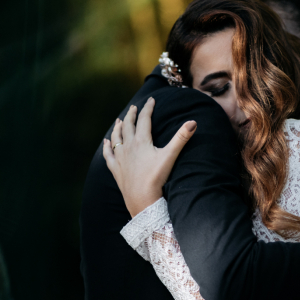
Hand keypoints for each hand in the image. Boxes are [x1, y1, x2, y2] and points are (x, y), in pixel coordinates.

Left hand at [103, 97, 196, 216]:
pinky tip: (106, 142)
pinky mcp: (116, 169)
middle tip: (135, 107)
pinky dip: (107, 146)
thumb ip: (181, 138)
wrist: (142, 199)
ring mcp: (120, 158)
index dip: (148, 108)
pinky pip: (108, 154)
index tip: (151, 99)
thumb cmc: (157, 178)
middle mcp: (128, 146)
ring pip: (117, 137)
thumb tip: (193, 122)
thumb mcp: (170, 156)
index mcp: (142, 141)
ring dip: (118, 127)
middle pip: (128, 126)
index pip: (144, 119)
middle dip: (132, 115)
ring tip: (119, 120)